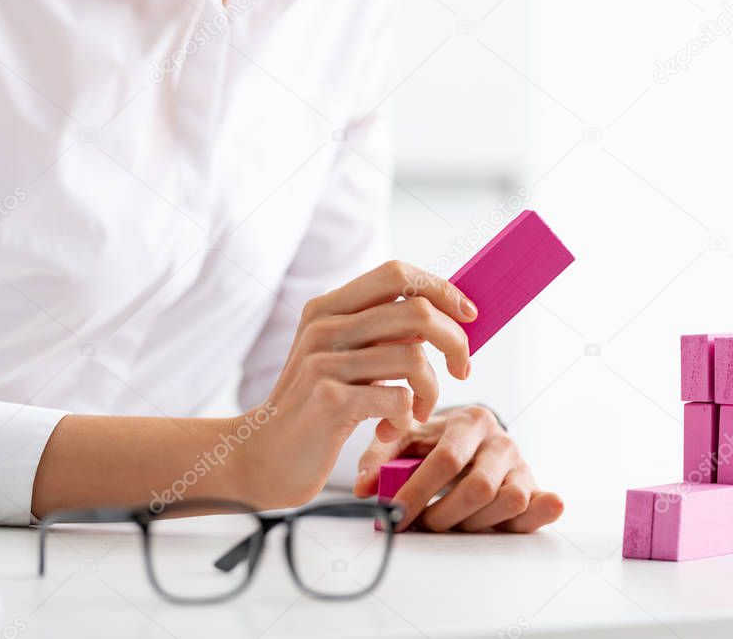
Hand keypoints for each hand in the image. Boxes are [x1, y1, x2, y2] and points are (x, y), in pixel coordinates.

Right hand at [244, 261, 476, 506]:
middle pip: (417, 312)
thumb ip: (381, 332)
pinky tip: (387, 430)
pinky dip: (406, 418)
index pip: (397, 273)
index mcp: (328, 308)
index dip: (442, 289)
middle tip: (461, 370)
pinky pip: (398, 398)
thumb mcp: (342, 358)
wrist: (263, 458)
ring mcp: (324, 362)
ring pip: (414, 358)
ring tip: (416, 412)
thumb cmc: (315, 408)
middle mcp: (324, 327)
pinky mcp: (330, 400)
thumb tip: (444, 313)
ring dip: (431, 391)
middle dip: (455, 342)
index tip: (469, 316)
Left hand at [353, 405, 563, 531]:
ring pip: (508, 501)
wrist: (472, 435)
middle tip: (421, 524)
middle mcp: (500, 440)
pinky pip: (538, 505)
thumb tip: (363, 488)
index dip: (418, 492)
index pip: (446, 459)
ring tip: (449, 522)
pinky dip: (539, 515)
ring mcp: (520, 464)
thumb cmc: (435, 439)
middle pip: (479, 487)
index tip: (394, 516)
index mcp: (469, 421)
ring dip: (473, 523)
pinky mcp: (533, 486)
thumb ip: (380, 458)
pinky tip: (527, 516)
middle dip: (444, 514)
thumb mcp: (406, 438)